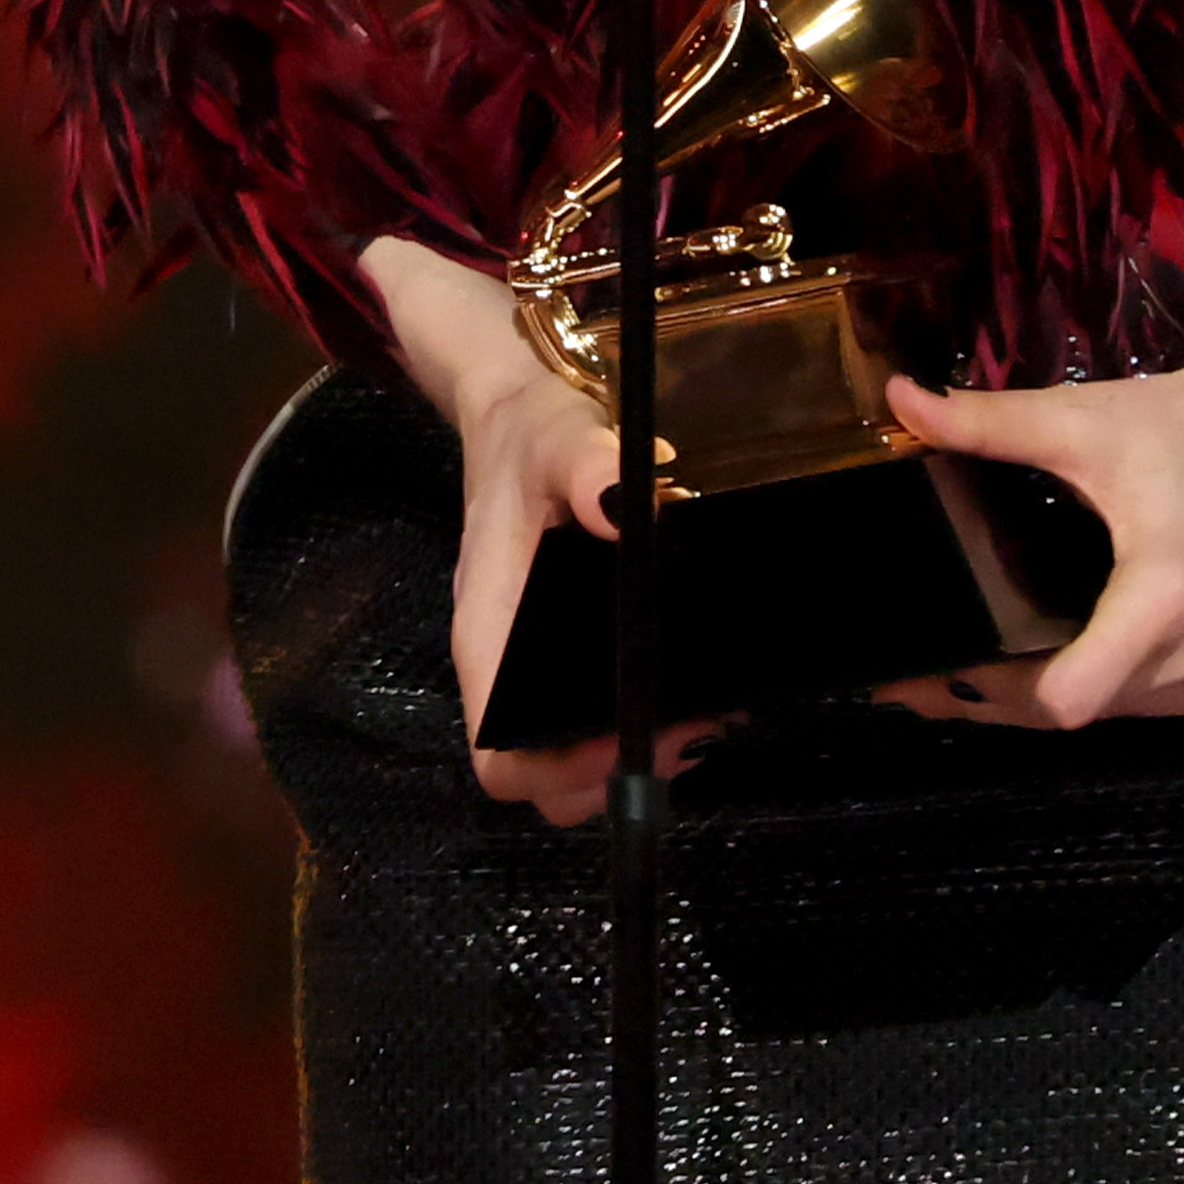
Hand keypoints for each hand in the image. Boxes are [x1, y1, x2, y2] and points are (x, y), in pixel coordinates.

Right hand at [360, 231, 730, 827]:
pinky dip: (624, 725)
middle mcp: (500, 657)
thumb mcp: (560, 434)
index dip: (562, 769)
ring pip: (557, 759)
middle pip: (534, 776)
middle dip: (605, 776)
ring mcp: (522, 656)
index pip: (497, 750)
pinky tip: (683, 688)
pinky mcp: (548, 647)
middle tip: (687, 731)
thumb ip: (588, 464)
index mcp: (490, 626)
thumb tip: (628, 507)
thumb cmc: (529, 429)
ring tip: (694, 719)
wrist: (507, 407)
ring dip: (619, 760)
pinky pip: (575, 715)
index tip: (634, 739)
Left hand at [872, 165, 1183, 735]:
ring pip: (1105, 715)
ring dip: (1040, 698)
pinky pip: (1139, 705)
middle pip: (1073, 712)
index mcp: (1161, 597)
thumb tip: (898, 402)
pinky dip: (1091, 690)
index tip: (932, 670)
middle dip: (994, 699)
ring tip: (969, 668)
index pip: (1069, 695)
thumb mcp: (1079, 421)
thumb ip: (985, 422)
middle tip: (920, 676)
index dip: (994, 691)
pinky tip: (1044, 664)